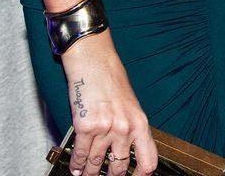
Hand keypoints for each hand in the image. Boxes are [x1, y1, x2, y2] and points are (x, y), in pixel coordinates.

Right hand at [60, 30, 159, 175]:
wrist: (94, 60)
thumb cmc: (111, 79)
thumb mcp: (130, 104)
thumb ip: (130, 128)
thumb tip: (126, 152)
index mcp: (139, 123)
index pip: (148, 161)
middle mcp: (124, 128)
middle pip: (118, 169)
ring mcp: (105, 129)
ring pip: (96, 165)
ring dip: (89, 173)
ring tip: (86, 175)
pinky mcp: (86, 127)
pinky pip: (80, 155)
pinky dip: (76, 165)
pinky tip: (76, 168)